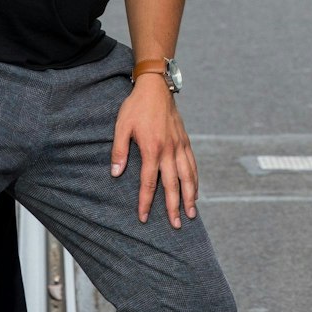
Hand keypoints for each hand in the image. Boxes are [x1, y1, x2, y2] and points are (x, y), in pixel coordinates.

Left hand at [111, 77, 198, 227]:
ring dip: (190, 197)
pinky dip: (195, 180)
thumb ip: (119, 150)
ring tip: (191, 214)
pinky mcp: (185, 141)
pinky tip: (195, 191)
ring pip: (188, 176)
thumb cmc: (136, 106)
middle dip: (174, 207)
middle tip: (175, 225)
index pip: (149, 182)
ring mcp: (180, 146)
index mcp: (152, 148)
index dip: (146, 202)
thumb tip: (115, 173)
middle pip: (173, 184)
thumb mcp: (121, 126)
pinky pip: (192, 164)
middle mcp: (169, 150)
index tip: (144, 217)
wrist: (156, 87)